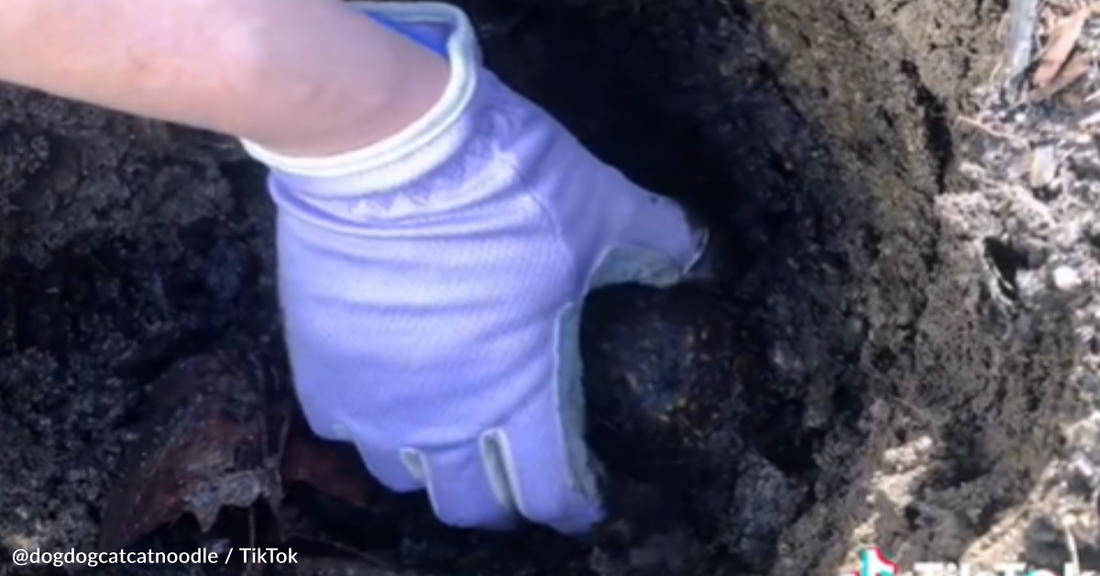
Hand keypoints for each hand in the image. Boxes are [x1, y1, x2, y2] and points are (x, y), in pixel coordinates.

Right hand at [251, 1, 706, 533]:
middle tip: (523, 470)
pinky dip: (373, 429)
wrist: (384, 146)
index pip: (552, 493)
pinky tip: (390, 398)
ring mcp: (376, 400)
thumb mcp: (599, 207)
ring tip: (453, 438)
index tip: (586, 495)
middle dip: (506, 502)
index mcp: (521, 395)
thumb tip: (700, 256)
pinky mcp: (320, 368)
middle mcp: (443, 418)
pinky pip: (343, 432)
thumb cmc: (500, 185)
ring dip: (436, 470)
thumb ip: (656, 242)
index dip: (575, 503)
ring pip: (402, 480)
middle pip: (472, 508)